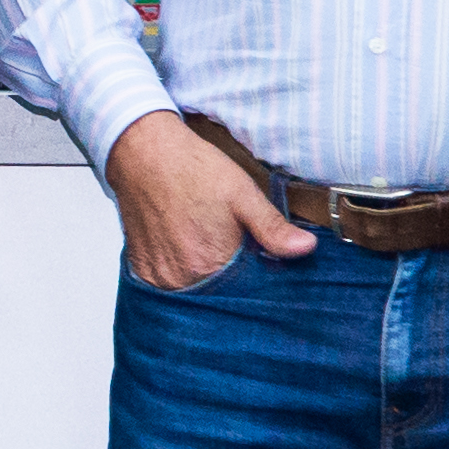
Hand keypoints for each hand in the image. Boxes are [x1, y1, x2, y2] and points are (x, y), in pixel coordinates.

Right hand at [104, 115, 310, 293]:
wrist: (143, 154)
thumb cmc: (193, 170)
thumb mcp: (242, 194)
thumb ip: (272, 228)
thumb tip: (306, 249)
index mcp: (211, 263)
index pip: (246, 290)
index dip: (257, 275)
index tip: (259, 257)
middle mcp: (181, 278)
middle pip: (219, 294)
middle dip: (231, 278)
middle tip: (230, 246)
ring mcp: (158, 276)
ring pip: (194, 291)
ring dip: (205, 277)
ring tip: (205, 244)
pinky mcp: (142, 269)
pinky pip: (169, 285)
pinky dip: (181, 273)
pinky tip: (185, 247)